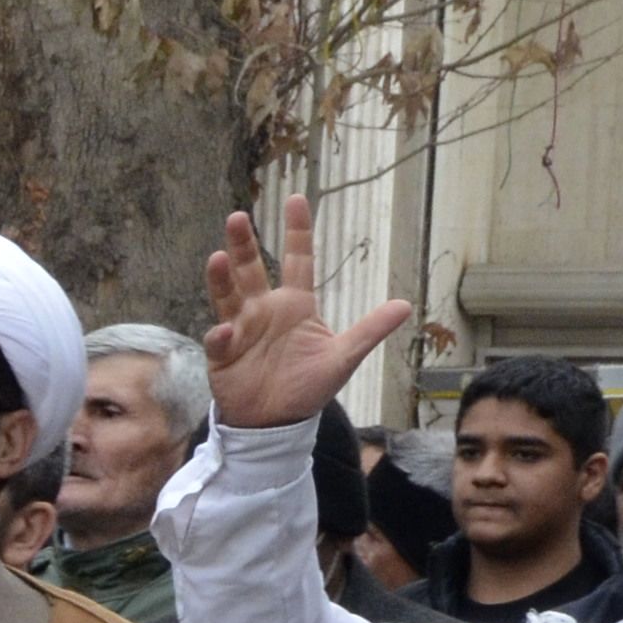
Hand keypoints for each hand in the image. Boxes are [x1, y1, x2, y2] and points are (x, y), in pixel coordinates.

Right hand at [202, 194, 417, 437]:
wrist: (276, 422)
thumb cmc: (308, 387)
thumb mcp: (343, 357)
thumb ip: (370, 330)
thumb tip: (405, 305)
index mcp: (295, 306)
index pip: (298, 260)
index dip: (297, 230)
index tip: (295, 199)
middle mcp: (264, 310)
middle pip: (252, 269)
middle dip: (244, 245)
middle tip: (239, 218)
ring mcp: (240, 329)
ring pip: (228, 296)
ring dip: (222, 278)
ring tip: (217, 258)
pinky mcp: (222, 353)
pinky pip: (219, 339)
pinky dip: (220, 336)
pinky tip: (225, 333)